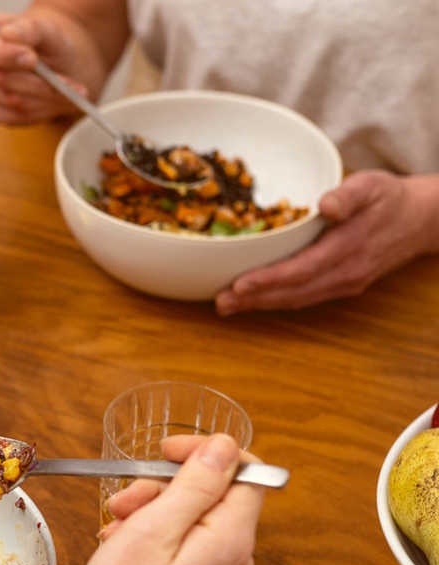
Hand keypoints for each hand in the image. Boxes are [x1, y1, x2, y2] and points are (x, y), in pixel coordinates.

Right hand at [0, 9, 104, 125]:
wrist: (60, 62)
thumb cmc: (49, 42)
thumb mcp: (47, 29)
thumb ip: (28, 28)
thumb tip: (7, 34)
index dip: (2, 55)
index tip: (32, 58)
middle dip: (35, 82)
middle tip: (64, 80)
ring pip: (12, 101)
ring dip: (44, 97)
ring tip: (71, 89)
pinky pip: (15, 117)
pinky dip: (42, 111)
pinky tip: (59, 101)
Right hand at [62, 434, 264, 564]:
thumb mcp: (152, 530)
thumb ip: (194, 485)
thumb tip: (226, 446)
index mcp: (232, 540)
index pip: (247, 472)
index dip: (207, 453)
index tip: (164, 451)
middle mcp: (235, 557)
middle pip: (214, 492)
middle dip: (165, 485)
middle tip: (121, 501)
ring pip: (193, 514)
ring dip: (151, 508)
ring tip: (114, 526)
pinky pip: (183, 540)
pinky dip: (150, 532)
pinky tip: (120, 544)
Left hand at [216, 171, 438, 314]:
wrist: (422, 220)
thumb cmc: (389, 198)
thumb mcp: (373, 185)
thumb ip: (349, 194)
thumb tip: (325, 204)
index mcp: (349, 247)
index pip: (303, 269)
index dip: (270, 279)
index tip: (240, 283)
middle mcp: (345, 273)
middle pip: (293, 292)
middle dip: (254, 299)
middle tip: (219, 302)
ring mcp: (343, 284)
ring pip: (296, 300)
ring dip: (259, 305)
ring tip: (226, 306)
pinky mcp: (341, 287)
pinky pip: (303, 298)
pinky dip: (275, 301)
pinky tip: (252, 301)